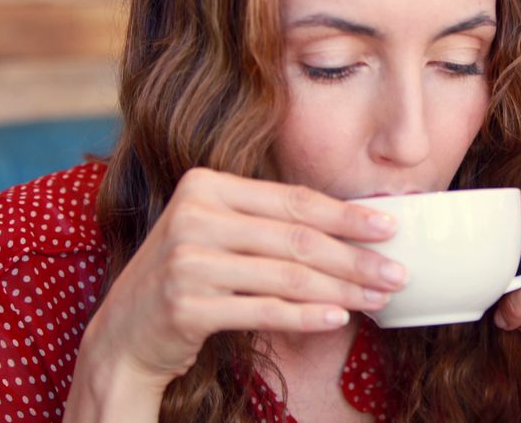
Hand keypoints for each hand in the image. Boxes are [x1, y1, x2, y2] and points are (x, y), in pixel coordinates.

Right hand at [80, 168, 408, 384]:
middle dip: (356, 258)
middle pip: (297, 238)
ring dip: (342, 290)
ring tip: (378, 299)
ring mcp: (186, 261)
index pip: (293, 200)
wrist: (123, 334)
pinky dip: (306, 317)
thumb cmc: (189, 279)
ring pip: (287, 276)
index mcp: (206, 186)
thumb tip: (355, 231)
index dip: (347, 214)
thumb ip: (271, 225)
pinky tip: (338, 320)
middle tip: (397, 272)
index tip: (390, 227)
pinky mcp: (185, 306)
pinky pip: (264, 310)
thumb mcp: (220, 236)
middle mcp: (194, 216)